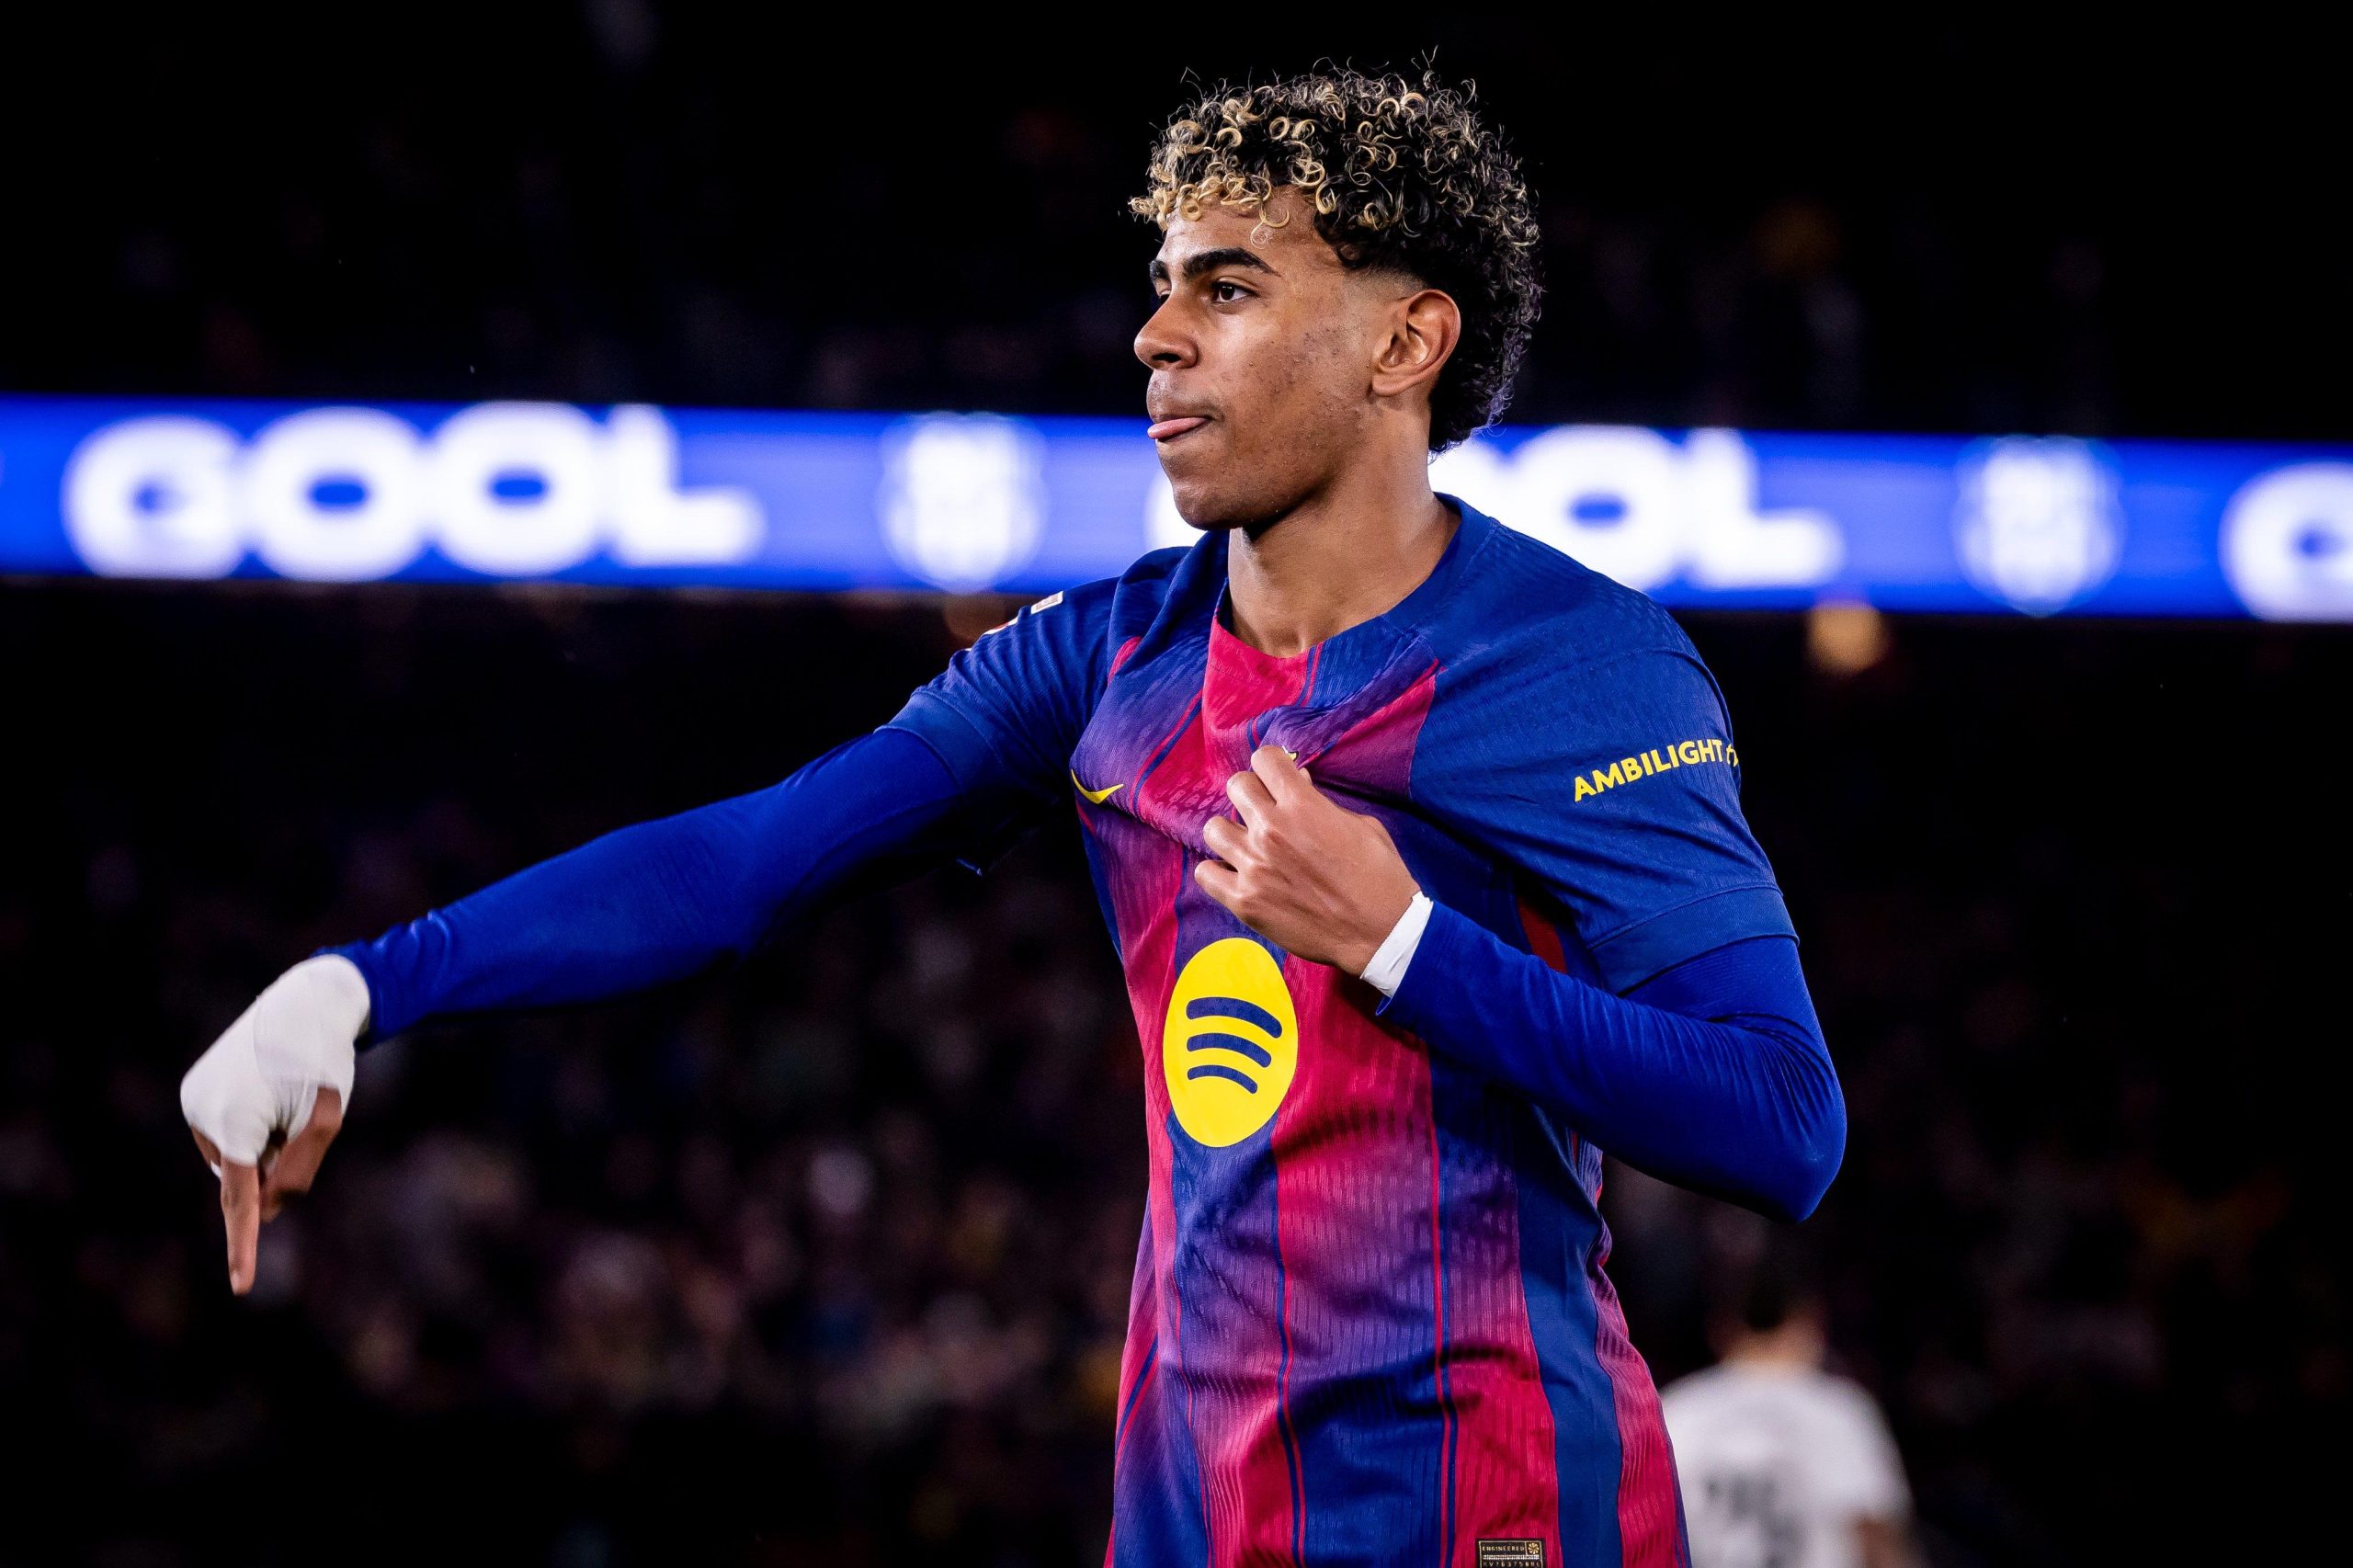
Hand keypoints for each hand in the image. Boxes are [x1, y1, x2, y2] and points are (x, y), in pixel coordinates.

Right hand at [179, 954, 369, 1293]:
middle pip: (247, 1176)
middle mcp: (201, 1114)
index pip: (241, 1199)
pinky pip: (227, 1136)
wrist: (305, 1003)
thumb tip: (267, 1209)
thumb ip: (298, 1170)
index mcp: (234, 1122)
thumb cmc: (322, 1061)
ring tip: (281, 1094)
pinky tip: (266, 1091)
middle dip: (276, 1162)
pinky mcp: (192, 1093)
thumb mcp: (326, 1119)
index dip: (244, 1245)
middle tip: (299, 1112)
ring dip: (264, 1142)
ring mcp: (191, 1102)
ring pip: (237, 1157)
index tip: (242, 1287)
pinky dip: (250, 1128)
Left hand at [1195, 745, 1420, 975]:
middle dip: (1251, 794)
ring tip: (1248, 846)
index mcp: (1302, 805)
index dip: (1272, 766)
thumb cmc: (1379, 876)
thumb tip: (1297, 783)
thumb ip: (1321, 802)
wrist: (1380, 932)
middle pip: (1235, 786)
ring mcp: (1253, 866)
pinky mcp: (1244, 901)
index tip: (1277, 779)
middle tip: (1265, 812)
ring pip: (1213, 829)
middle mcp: (1271, 830)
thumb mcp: (1360, 825)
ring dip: (1231, 833)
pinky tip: (1237, 875)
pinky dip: (1218, 871)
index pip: (1264, 759)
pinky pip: (1205, 873)